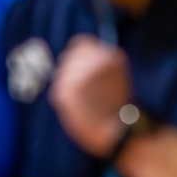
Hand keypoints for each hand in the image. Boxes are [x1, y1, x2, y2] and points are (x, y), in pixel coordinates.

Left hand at [49, 35, 134, 158]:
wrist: (119, 132)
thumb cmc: (117, 106)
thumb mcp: (115, 75)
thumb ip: (96, 63)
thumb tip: (71, 58)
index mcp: (109, 56)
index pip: (80, 44)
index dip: (76, 56)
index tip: (78, 68)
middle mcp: (95, 61)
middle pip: (67, 59)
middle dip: (70, 72)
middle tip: (80, 90)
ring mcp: (80, 75)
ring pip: (60, 74)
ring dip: (65, 86)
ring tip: (81, 100)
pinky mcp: (68, 92)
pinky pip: (57, 90)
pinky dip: (62, 99)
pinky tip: (76, 108)